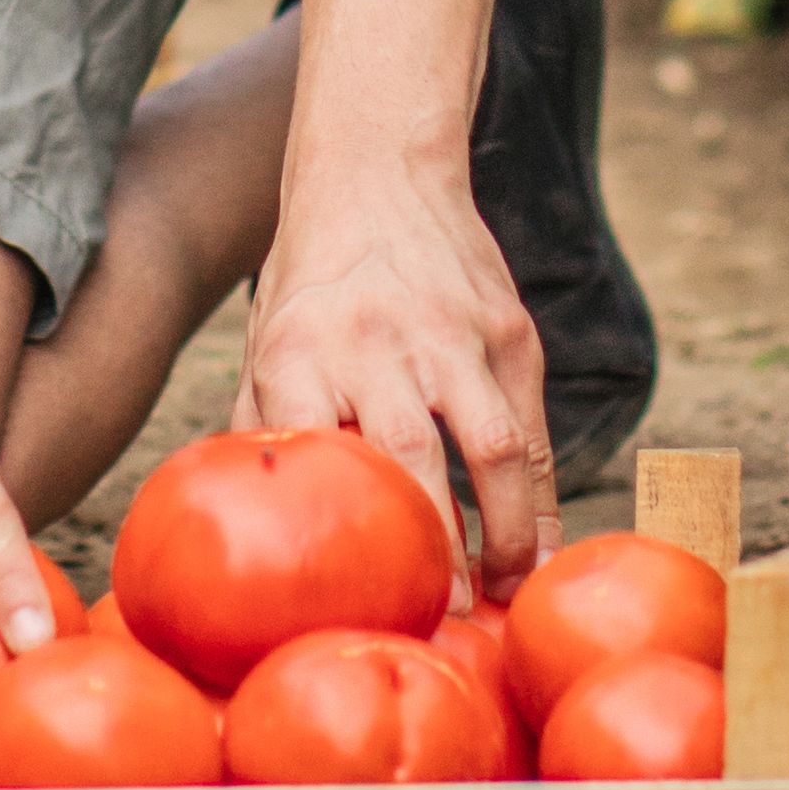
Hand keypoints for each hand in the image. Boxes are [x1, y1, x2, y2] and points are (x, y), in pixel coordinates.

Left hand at [238, 168, 555, 594]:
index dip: (355, 533)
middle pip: (411, 458)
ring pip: (491, 446)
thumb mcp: (266, 344)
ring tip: (506, 591)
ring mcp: (451, 335)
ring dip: (505, 530)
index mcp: (299, 354)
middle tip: (448, 617)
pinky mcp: (509, 330)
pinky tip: (536, 548)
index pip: (325, 455)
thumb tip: (249, 533)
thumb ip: (261, 432)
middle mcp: (376, 344)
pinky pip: (532, 428)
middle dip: (436, 548)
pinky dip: (539, 496)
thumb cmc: (312, 283)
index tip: (367, 598)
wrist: (379, 172)